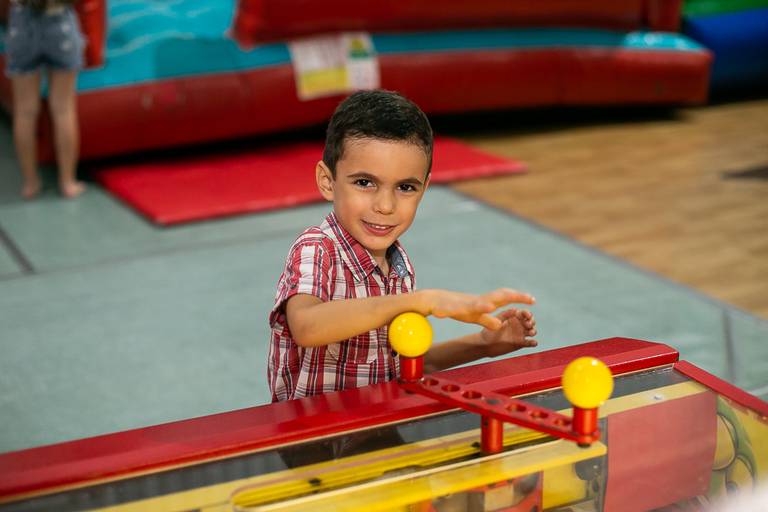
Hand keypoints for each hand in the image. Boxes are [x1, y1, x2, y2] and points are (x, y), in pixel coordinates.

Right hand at [420, 288, 534, 329]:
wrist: (433, 300)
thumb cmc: (456, 308)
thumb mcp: (475, 316)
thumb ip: (488, 319)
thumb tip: (502, 324)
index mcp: (482, 303)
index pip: (503, 298)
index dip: (517, 298)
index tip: (533, 300)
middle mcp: (474, 301)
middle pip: (493, 297)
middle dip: (508, 296)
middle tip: (523, 297)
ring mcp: (459, 303)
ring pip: (470, 304)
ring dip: (479, 305)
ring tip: (489, 306)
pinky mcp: (444, 307)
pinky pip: (445, 309)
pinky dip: (445, 311)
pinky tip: (442, 313)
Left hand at [479, 308, 536, 356]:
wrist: (485, 345)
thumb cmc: (490, 331)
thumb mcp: (497, 320)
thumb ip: (506, 314)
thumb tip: (516, 309)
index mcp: (514, 317)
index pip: (524, 313)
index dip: (527, 313)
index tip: (527, 315)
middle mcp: (519, 325)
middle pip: (530, 321)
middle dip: (532, 321)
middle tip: (528, 324)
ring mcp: (520, 334)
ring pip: (532, 331)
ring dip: (533, 331)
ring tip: (531, 332)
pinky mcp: (521, 343)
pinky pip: (530, 343)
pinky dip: (533, 343)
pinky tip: (533, 342)